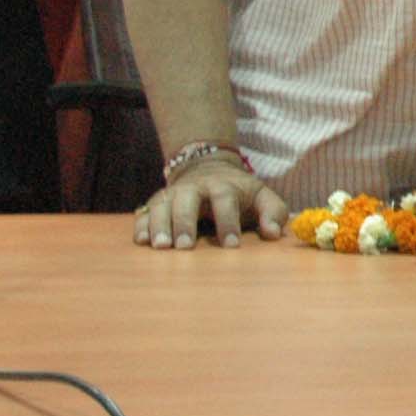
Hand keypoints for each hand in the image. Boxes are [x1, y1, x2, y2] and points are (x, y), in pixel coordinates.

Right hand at [132, 158, 286, 249]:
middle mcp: (194, 188)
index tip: (232, 246)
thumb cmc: (238, 192)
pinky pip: (143, 213)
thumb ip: (273, 213)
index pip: (225, 201)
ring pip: (161, 206)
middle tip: (186, 247)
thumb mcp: (261, 196)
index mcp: (223, 186)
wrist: (206, 168)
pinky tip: (142, 242)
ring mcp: (172, 194)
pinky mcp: (156, 202)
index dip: (228, 223)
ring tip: (161, 247)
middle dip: (185, 223)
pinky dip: (141, 226)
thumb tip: (274, 234)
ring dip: (159, 225)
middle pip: (186, 201)